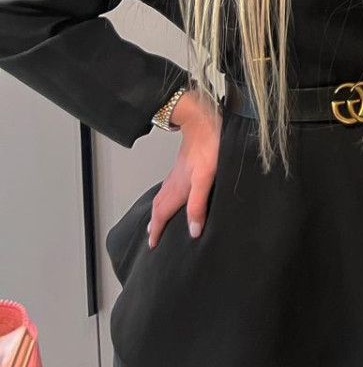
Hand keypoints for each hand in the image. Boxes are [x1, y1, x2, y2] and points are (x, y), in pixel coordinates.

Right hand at [147, 89, 221, 248]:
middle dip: (154, 223)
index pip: (162, 214)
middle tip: (151, 236)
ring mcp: (178, 173)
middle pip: (158, 207)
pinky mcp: (184, 165)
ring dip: (158, 210)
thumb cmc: (208, 147)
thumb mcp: (205, 179)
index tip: (152, 244)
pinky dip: (166, 196)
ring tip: (157, 219)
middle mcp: (174, 182)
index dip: (157, 231)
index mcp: (178, 188)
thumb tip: (193, 230)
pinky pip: (169, 186)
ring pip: (163, 196)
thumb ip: (198, 204)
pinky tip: (173, 193)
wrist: (205, 121)